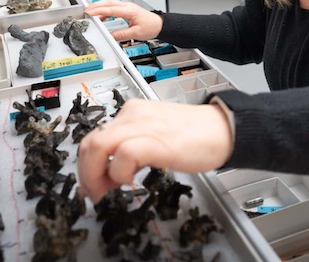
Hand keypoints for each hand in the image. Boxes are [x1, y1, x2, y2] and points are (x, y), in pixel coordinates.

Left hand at [77, 98, 233, 202]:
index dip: (86, 165)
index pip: (94, 137)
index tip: (93, 184)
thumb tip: (109, 174)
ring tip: (106, 191)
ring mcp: (142, 126)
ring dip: (95, 175)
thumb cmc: (193, 137)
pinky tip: (131, 182)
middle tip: (95, 193)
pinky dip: (119, 174)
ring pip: (98, 147)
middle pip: (89, 143)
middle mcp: (132, 116)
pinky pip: (123, 155)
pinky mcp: (155, 141)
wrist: (222, 130)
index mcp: (131, 114)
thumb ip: (131, 151)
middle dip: (86, 174)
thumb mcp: (154, 139)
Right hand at [85, 1, 162, 41]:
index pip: (111, 9)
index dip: (99, 11)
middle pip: (109, 3)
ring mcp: (127, 7)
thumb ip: (122, 35)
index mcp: (129, 11)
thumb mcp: (136, 33)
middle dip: (96, 6)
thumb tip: (110, 37)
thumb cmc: (151, 27)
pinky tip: (102, 17)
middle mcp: (127, 6)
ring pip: (110, 4)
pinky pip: (114, 8)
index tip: (90, 12)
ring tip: (91, 12)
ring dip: (100, 7)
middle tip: (86, 10)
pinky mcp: (127, 10)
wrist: (159, 25)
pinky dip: (106, 11)